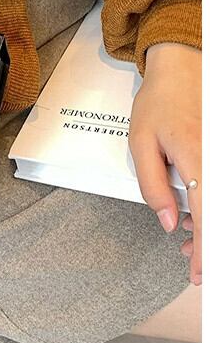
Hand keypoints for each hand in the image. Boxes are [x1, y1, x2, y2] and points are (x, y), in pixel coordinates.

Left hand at [129, 41, 200, 284]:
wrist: (182, 68)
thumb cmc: (158, 102)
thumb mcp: (141, 142)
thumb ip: (152, 185)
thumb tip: (168, 222)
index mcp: (196, 158)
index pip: (207, 216)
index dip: (204, 250)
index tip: (197, 274)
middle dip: (208, 245)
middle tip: (191, 263)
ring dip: (209, 227)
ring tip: (189, 239)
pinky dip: (209, 208)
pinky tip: (196, 215)